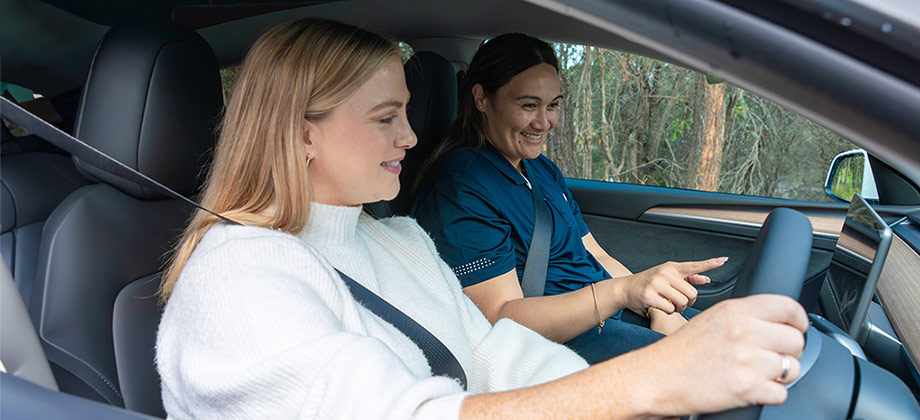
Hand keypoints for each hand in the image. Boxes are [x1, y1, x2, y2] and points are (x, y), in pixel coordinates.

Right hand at [617, 257, 726, 313]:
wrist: (626, 288)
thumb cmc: (649, 283)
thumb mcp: (668, 277)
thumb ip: (687, 278)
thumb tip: (705, 280)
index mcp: (671, 267)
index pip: (694, 265)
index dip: (710, 263)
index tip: (723, 260)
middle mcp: (665, 273)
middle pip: (692, 292)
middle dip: (688, 301)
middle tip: (679, 301)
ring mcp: (656, 283)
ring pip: (682, 301)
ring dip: (678, 308)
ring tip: (669, 304)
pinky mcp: (649, 295)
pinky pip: (670, 308)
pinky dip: (668, 311)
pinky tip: (661, 306)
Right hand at [644, 295, 808, 415]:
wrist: (656, 377)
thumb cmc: (680, 351)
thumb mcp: (712, 319)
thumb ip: (744, 316)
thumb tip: (778, 322)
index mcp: (735, 311)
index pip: (788, 307)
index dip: (799, 320)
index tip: (797, 328)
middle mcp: (744, 332)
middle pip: (795, 340)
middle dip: (789, 352)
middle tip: (772, 357)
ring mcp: (747, 360)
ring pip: (792, 368)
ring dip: (780, 375)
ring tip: (758, 374)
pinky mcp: (747, 388)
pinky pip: (781, 393)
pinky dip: (770, 395)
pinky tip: (752, 388)